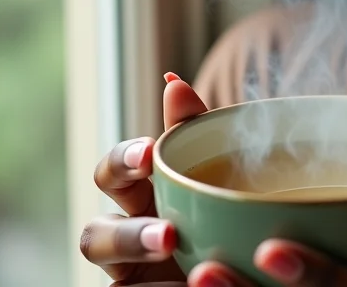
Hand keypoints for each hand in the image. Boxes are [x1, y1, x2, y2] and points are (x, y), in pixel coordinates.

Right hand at [79, 73, 210, 285]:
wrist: (252, 259)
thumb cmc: (222, 204)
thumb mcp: (216, 167)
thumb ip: (193, 130)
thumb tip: (172, 81)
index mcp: (143, 195)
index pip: (114, 173)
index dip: (123, 161)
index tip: (149, 152)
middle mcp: (129, 239)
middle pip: (94, 236)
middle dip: (125, 235)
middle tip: (169, 232)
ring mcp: (131, 277)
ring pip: (111, 277)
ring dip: (139, 269)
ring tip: (177, 253)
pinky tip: (186, 284)